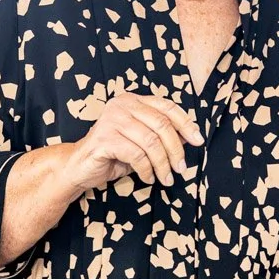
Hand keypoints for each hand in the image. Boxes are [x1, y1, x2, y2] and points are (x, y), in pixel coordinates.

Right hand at [63, 93, 202, 192]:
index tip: (198, 141)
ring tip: (166, 178)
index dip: (186, 124)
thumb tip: (190, 136)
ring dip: (163, 164)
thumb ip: (162, 135)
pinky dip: (147, 170)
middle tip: (182, 168)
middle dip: (176, 149)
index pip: (167, 107)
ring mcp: (112, 120)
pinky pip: (137, 155)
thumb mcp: (142, 142)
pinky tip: (148, 178)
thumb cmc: (113, 154)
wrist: (79, 167)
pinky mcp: (104, 138)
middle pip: (162, 124)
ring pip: (151, 141)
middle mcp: (122, 105)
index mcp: (133, 100)